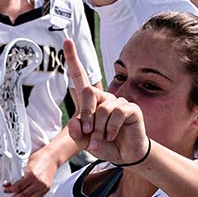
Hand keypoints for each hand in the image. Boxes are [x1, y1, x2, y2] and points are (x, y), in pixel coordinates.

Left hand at [1, 144, 62, 196]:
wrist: (53, 157)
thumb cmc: (41, 157)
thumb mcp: (27, 164)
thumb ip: (21, 175)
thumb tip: (13, 183)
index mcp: (32, 174)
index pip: (18, 186)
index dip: (10, 190)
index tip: (6, 191)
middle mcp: (38, 182)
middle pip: (23, 195)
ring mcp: (43, 186)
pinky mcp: (46, 189)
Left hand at [60, 38, 148, 165]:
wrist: (125, 155)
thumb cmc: (105, 145)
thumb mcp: (85, 142)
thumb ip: (77, 134)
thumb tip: (75, 123)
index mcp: (91, 102)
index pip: (80, 77)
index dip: (73, 59)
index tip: (67, 41)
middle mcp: (104, 97)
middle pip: (87, 91)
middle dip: (85, 114)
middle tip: (88, 132)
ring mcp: (118, 101)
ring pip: (102, 108)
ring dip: (99, 129)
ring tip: (102, 139)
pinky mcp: (130, 108)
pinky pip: (117, 113)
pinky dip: (111, 129)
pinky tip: (113, 135)